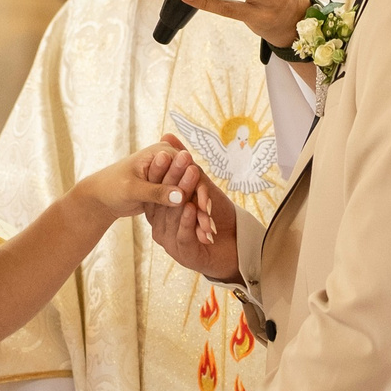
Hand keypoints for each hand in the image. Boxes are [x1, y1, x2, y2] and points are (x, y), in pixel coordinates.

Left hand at [75, 143, 201, 225]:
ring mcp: (169, 176)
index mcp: (162, 152)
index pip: (188, 169)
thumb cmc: (112, 187)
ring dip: (199, 216)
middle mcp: (170, 160)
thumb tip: (181, 196)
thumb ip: (156, 192)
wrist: (101, 197)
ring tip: (207, 236)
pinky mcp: (167, 190)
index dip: (198, 190)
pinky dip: (190, 218)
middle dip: (201, 206)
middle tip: (210, 226)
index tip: (206, 209)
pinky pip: (183, 203)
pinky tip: (199, 235)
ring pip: (189, 195)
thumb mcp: (132, 189)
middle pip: (192, 184)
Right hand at [145, 137, 239, 281]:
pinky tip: (191, 206)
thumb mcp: (201, 187)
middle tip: (178, 158)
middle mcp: (161, 227)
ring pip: (173, 216)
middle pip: (164, 201)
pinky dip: (187, 220)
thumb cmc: (216, 216)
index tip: (163, 152)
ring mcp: (170, 242)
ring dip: (183, 193)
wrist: (234, 247)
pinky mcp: (183, 253)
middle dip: (172, 177)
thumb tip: (168, 136)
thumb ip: (184, 166)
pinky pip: (182, 235)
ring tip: (191, 174)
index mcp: (160, 212)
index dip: (159, 171)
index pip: (156, 189)